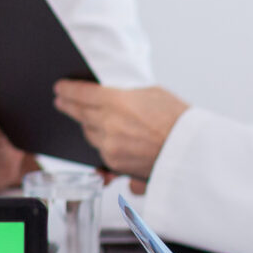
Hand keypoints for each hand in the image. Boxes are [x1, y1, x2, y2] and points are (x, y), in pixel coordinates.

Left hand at [54, 82, 186, 179]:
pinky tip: (104, 137)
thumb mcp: (152, 94)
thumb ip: (126, 95)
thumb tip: (110, 97)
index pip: (82, 94)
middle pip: (80, 114)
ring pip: (89, 134)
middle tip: (61, 101)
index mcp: (117, 102)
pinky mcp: (116, 164)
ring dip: (87, 126)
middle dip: (69, 106)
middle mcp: (109, 125)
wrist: (193, 152)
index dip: (68, 90)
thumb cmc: (179, 120)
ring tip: (82, 118)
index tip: (59, 88)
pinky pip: (101, 151)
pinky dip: (102, 144)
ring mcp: (110, 147)